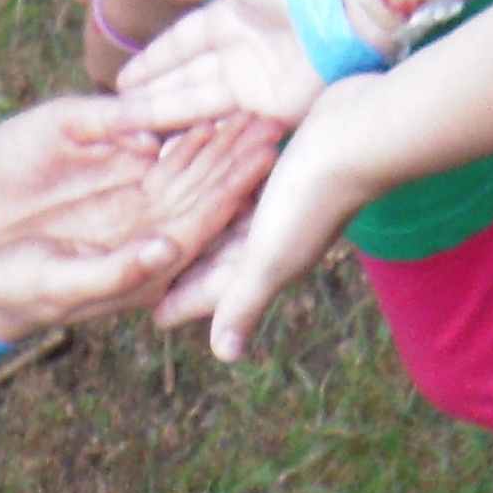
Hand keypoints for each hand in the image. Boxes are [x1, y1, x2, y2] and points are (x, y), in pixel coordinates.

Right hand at [0, 115, 280, 340]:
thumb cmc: (19, 291)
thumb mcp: (62, 281)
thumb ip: (116, 271)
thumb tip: (168, 250)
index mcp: (150, 267)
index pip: (203, 224)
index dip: (234, 189)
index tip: (263, 155)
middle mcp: (156, 244)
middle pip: (207, 197)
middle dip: (238, 160)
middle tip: (274, 119)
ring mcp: (143, 223)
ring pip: (191, 178)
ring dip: (220, 146)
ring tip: (252, 110)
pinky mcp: (125, 205)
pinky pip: (163, 169)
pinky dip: (186, 142)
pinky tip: (206, 116)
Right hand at [116, 0, 327, 127]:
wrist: (340, 4)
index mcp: (230, 18)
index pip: (182, 44)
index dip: (152, 62)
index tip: (123, 80)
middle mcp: (239, 55)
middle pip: (185, 80)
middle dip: (150, 96)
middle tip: (113, 113)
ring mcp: (255, 87)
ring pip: (198, 106)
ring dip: (162, 117)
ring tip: (126, 129)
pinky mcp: (273, 114)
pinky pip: (227, 127)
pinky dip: (197, 135)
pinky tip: (164, 145)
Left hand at [150, 76, 391, 360]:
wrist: (361, 136)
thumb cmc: (312, 200)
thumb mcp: (271, 256)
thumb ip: (245, 302)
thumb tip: (225, 356)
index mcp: (256, 266)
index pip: (203, 291)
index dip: (170, 300)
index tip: (138, 311)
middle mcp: (263, 239)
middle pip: (207, 257)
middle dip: (175, 261)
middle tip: (132, 264)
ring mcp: (271, 205)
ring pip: (217, 218)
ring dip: (188, 219)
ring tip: (153, 221)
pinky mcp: (275, 169)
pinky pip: (233, 181)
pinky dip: (210, 180)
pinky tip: (191, 165)